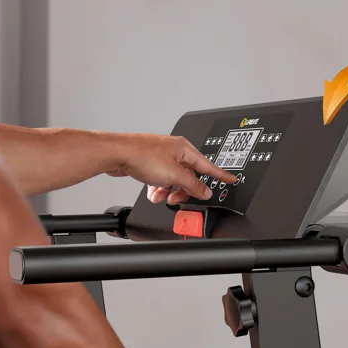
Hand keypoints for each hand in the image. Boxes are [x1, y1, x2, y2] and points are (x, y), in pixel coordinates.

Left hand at [106, 133, 236, 203]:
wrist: (116, 154)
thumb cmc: (142, 156)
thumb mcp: (173, 175)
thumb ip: (192, 185)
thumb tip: (205, 191)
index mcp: (184, 149)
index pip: (208, 165)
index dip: (220, 175)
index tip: (230, 180)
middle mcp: (174, 150)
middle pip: (188, 175)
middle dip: (182, 189)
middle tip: (177, 198)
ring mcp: (161, 156)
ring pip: (172, 179)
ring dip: (167, 190)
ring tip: (159, 196)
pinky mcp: (149, 162)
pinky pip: (160, 179)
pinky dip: (157, 187)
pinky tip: (152, 192)